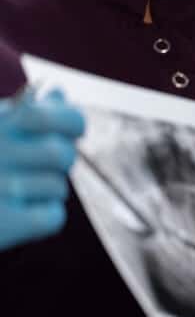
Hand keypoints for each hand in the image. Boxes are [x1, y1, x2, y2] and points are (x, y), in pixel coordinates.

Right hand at [0, 89, 85, 250]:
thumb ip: (29, 112)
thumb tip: (59, 94)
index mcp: (1, 122)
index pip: (66, 118)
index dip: (67, 124)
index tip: (57, 133)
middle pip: (63, 155)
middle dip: (54, 164)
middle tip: (30, 167)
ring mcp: (1, 186)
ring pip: (57, 188)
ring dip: (42, 192)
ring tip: (13, 191)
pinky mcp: (4, 222)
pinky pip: (52, 217)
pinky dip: (42, 216)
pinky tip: (20, 211)